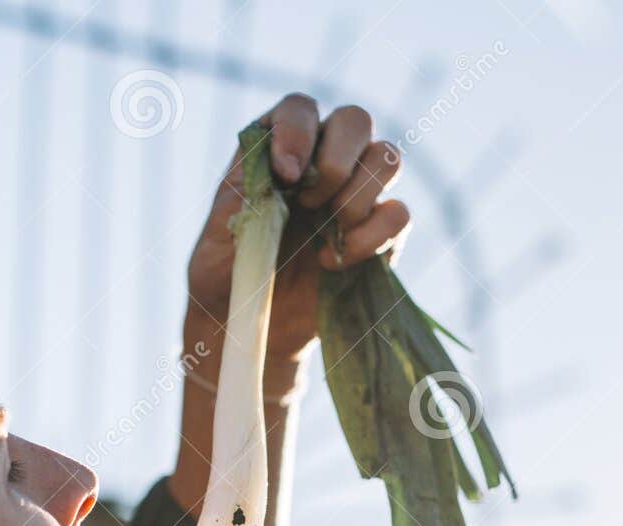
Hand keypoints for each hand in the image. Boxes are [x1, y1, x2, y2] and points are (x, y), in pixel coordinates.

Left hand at [185, 94, 409, 395]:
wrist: (250, 321)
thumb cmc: (228, 272)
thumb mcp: (223, 231)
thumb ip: (250, 196)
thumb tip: (289, 176)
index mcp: (278, 147)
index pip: (300, 108)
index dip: (298, 132)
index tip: (284, 177)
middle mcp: (323, 159)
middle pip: (357, 119)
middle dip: (337, 161)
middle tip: (308, 204)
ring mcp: (357, 193)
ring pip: (388, 158)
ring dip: (357, 196)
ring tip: (327, 232)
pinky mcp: (380, 233)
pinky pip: (399, 214)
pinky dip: (372, 236)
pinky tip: (335, 261)